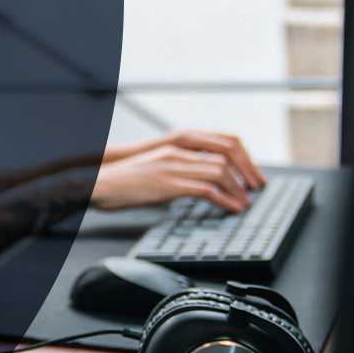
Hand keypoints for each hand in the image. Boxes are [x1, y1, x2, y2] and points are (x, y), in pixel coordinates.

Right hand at [92, 141, 255, 213]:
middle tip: (255, 190)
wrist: (98, 183)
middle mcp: (178, 152)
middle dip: (246, 174)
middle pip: (226, 156)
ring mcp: (173, 167)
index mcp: (176, 146)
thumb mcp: (155, 170)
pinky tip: (230, 209)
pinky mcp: (169, 184)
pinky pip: (206, 190)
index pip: (221, 143)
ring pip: (220, 172)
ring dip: (237, 189)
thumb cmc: (123, 181)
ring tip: (244, 203)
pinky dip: (224, 200)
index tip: (251, 175)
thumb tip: (197, 185)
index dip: (243, 159)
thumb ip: (177, 172)